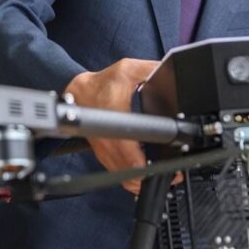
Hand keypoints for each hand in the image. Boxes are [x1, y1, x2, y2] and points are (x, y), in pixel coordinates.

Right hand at [64, 58, 158, 194]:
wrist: (78, 92)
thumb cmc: (102, 83)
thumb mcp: (127, 69)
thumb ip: (150, 69)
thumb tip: (169, 70)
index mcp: (114, 116)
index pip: (127, 148)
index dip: (144, 162)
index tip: (161, 164)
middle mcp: (107, 139)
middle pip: (127, 170)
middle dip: (149, 176)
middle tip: (169, 173)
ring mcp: (103, 150)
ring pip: (121, 176)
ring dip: (140, 179)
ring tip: (160, 173)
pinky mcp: (102, 154)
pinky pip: (117, 172)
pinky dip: (131, 176)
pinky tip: (145, 172)